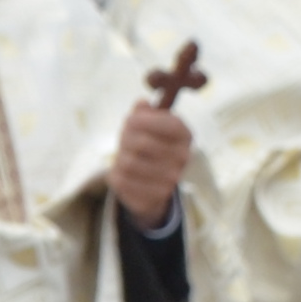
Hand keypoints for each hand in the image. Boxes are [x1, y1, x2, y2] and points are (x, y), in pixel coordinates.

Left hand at [108, 102, 192, 229]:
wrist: (151, 182)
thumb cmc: (148, 143)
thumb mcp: (147, 123)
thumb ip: (143, 111)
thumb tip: (142, 104)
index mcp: (185, 135)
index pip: (169, 124)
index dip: (143, 120)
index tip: (130, 120)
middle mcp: (183, 158)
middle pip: (141, 143)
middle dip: (125, 138)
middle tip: (124, 139)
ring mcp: (170, 180)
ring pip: (129, 163)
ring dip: (120, 157)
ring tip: (125, 156)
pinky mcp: (152, 197)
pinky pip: (122, 181)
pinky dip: (115, 173)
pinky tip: (123, 172)